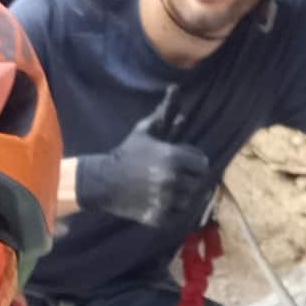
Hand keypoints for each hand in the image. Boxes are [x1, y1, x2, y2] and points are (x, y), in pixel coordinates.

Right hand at [74, 87, 210, 227]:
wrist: (103, 181)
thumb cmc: (127, 153)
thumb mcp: (145, 131)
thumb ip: (164, 112)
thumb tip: (176, 89)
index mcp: (174, 158)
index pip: (202, 164)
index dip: (194, 163)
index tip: (184, 164)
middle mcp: (173, 180)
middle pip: (197, 183)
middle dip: (188, 180)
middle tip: (175, 178)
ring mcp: (166, 200)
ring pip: (188, 201)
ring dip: (181, 196)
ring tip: (167, 190)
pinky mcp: (159, 217)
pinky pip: (177, 216)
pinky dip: (172, 211)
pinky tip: (160, 202)